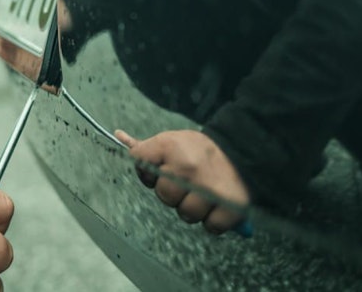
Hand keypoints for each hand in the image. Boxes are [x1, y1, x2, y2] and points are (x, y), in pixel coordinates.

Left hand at [115, 129, 249, 233]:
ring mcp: (211, 190)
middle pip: (165, 197)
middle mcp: (190, 169)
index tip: (164, 167)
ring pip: (187, 215)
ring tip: (205, 192)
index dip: (149, 171)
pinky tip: (218, 204)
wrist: (243, 151)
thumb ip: (147, 147)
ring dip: (195, 208)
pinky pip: (211, 227)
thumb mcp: (172, 140)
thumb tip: (118, 134)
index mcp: (172, 147)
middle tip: (189, 181)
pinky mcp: (231, 208)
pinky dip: (214, 220)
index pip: (140, 163)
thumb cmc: (200, 150)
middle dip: (174, 192)